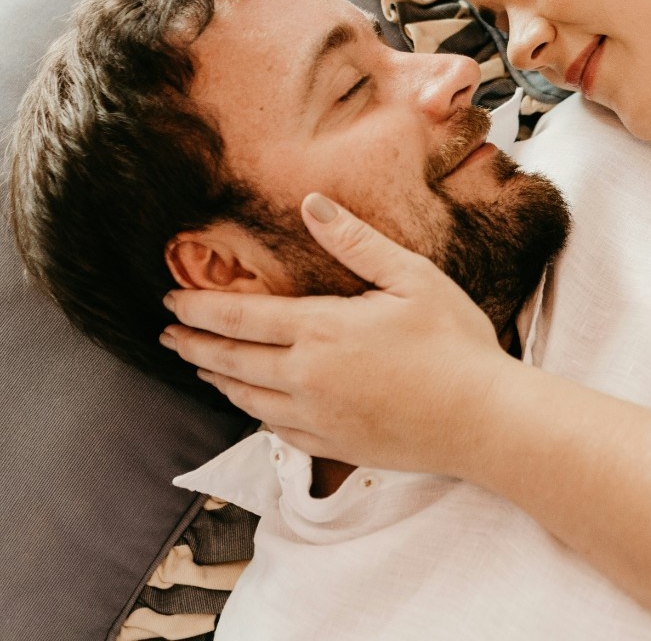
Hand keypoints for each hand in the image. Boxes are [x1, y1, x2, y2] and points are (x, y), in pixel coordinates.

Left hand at [162, 193, 513, 473]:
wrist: (482, 420)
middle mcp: (307, 376)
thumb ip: (357, 242)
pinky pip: (276, 428)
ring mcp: (318, 416)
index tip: (170, 299)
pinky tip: (249, 404)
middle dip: (194, 343)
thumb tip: (313, 204)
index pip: (241, 316)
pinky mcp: (334, 444)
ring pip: (247, 398)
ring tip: (198, 364)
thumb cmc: (455, 343)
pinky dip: (251, 411)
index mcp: (322, 329)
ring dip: (216, 378)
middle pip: (232, 359)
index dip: (199, 307)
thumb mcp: (412, 278)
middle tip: (168, 333)